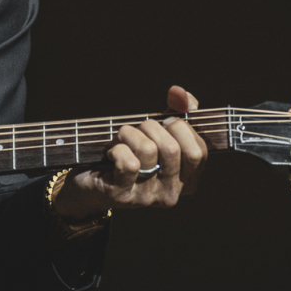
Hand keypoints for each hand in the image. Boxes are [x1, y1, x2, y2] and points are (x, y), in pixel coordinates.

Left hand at [50, 86, 207, 218]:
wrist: (93, 182)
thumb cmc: (132, 153)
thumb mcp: (159, 133)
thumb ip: (177, 111)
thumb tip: (180, 92)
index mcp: (187, 182)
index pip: (197, 152)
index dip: (183, 128)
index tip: (167, 121)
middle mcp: (171, 194)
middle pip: (171, 149)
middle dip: (152, 127)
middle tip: (140, 128)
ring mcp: (147, 197)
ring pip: (148, 151)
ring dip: (131, 134)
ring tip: (123, 136)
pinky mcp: (123, 195)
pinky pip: (128, 164)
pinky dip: (117, 148)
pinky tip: (112, 152)